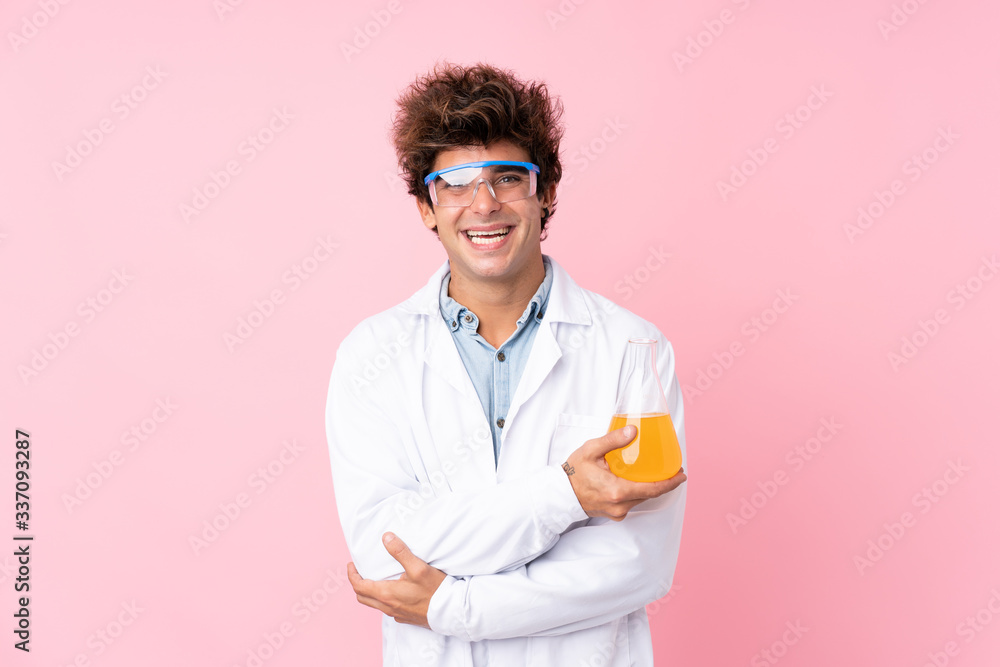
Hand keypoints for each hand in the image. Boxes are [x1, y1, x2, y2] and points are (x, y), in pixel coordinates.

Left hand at [347, 532, 446, 628]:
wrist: (451, 612)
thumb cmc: (435, 590)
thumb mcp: (418, 567)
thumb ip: (400, 552)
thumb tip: (386, 537)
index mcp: (386, 594)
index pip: (359, 586)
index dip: (351, 575)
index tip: (350, 565)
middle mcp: (388, 606)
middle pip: (362, 597)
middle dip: (357, 584)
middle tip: (358, 571)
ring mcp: (396, 614)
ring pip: (374, 604)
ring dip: (368, 592)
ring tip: (373, 578)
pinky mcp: (405, 618)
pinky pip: (386, 609)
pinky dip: (381, 599)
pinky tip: (392, 590)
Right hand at [563, 425, 686, 520]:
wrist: (558, 494)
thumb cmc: (572, 472)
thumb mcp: (591, 450)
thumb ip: (613, 440)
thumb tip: (633, 431)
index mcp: (617, 491)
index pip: (653, 489)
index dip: (671, 482)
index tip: (682, 475)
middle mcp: (620, 505)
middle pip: (650, 494)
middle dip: (663, 483)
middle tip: (672, 470)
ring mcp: (617, 512)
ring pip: (641, 499)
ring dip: (651, 487)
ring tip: (656, 473)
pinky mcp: (614, 514)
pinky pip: (632, 503)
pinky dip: (638, 492)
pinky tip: (638, 481)